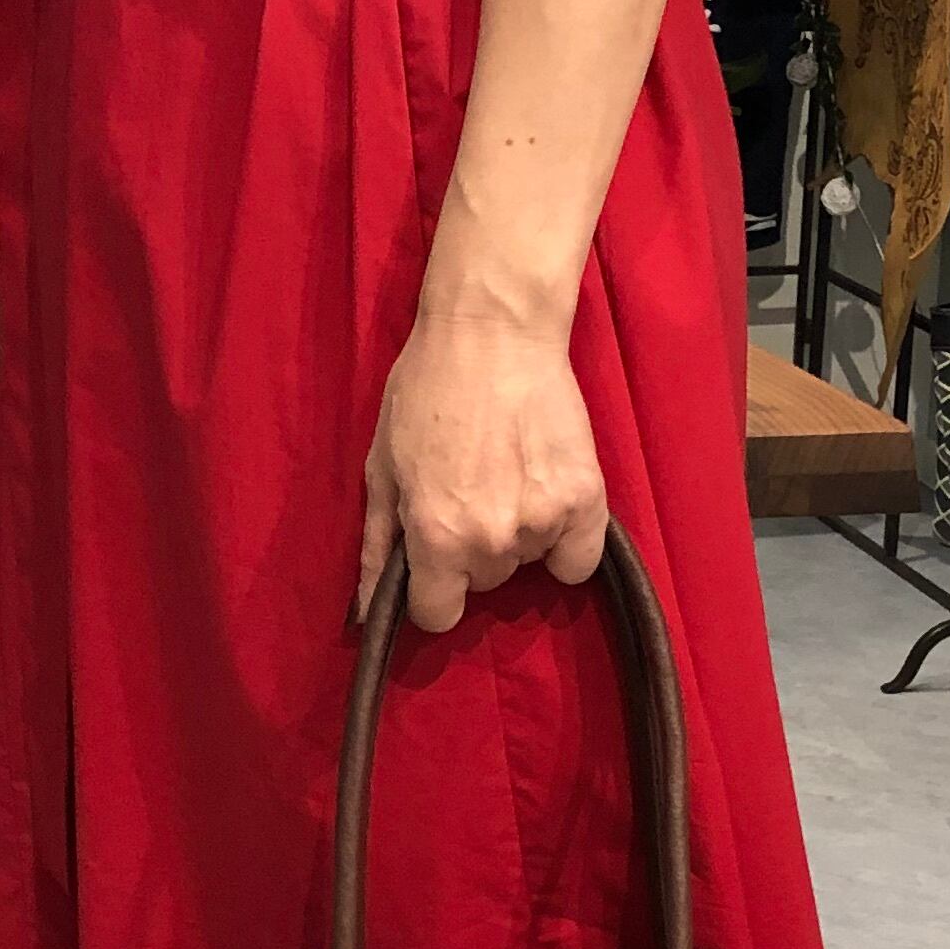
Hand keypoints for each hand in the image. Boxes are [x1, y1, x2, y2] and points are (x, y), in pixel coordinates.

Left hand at [356, 303, 609, 632]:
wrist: (492, 334)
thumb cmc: (426, 391)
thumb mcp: (383, 468)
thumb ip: (377, 547)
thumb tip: (363, 614)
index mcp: (435, 536)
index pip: (437, 615)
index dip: (433, 588)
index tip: (437, 559)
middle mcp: (490, 540)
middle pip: (484, 582)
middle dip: (474, 549)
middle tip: (474, 489)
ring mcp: (542, 522)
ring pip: (528, 564)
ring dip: (519, 534)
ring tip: (509, 474)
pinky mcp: (586, 501)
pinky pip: (579, 561)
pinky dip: (566, 539)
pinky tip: (547, 495)